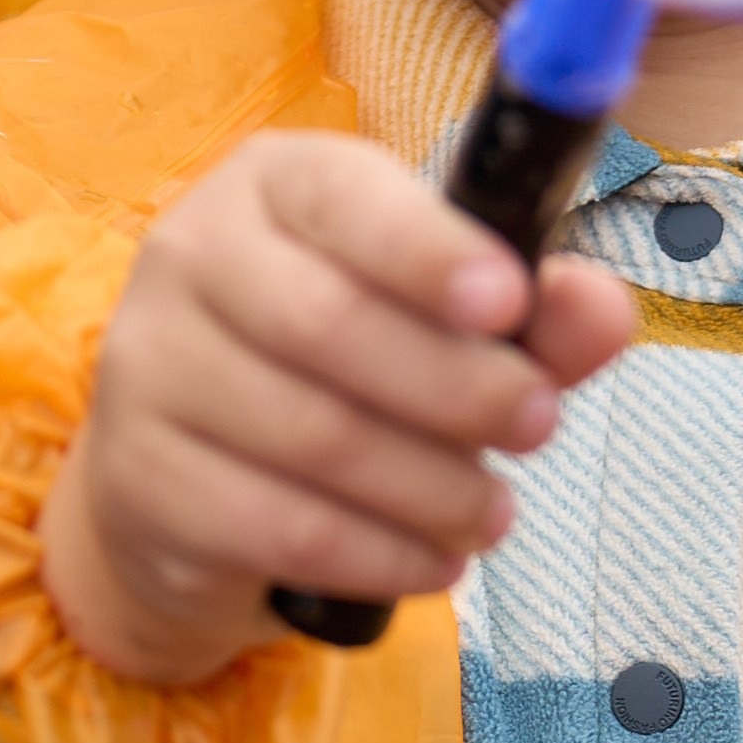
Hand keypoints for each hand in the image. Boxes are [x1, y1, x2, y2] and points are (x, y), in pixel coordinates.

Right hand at [40, 130, 633, 680]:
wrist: (183, 481)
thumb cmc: (336, 371)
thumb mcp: (440, 321)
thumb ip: (533, 315)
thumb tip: (603, 309)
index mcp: (274, 183)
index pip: (344, 198)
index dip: (429, 251)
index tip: (510, 303)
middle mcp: (191, 254)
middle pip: (330, 323)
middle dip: (457, 385)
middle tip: (539, 424)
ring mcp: (148, 364)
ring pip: (313, 435)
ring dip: (431, 485)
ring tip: (492, 508)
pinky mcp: (139, 478)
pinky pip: (280, 527)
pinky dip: (380, 553)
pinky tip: (432, 558)